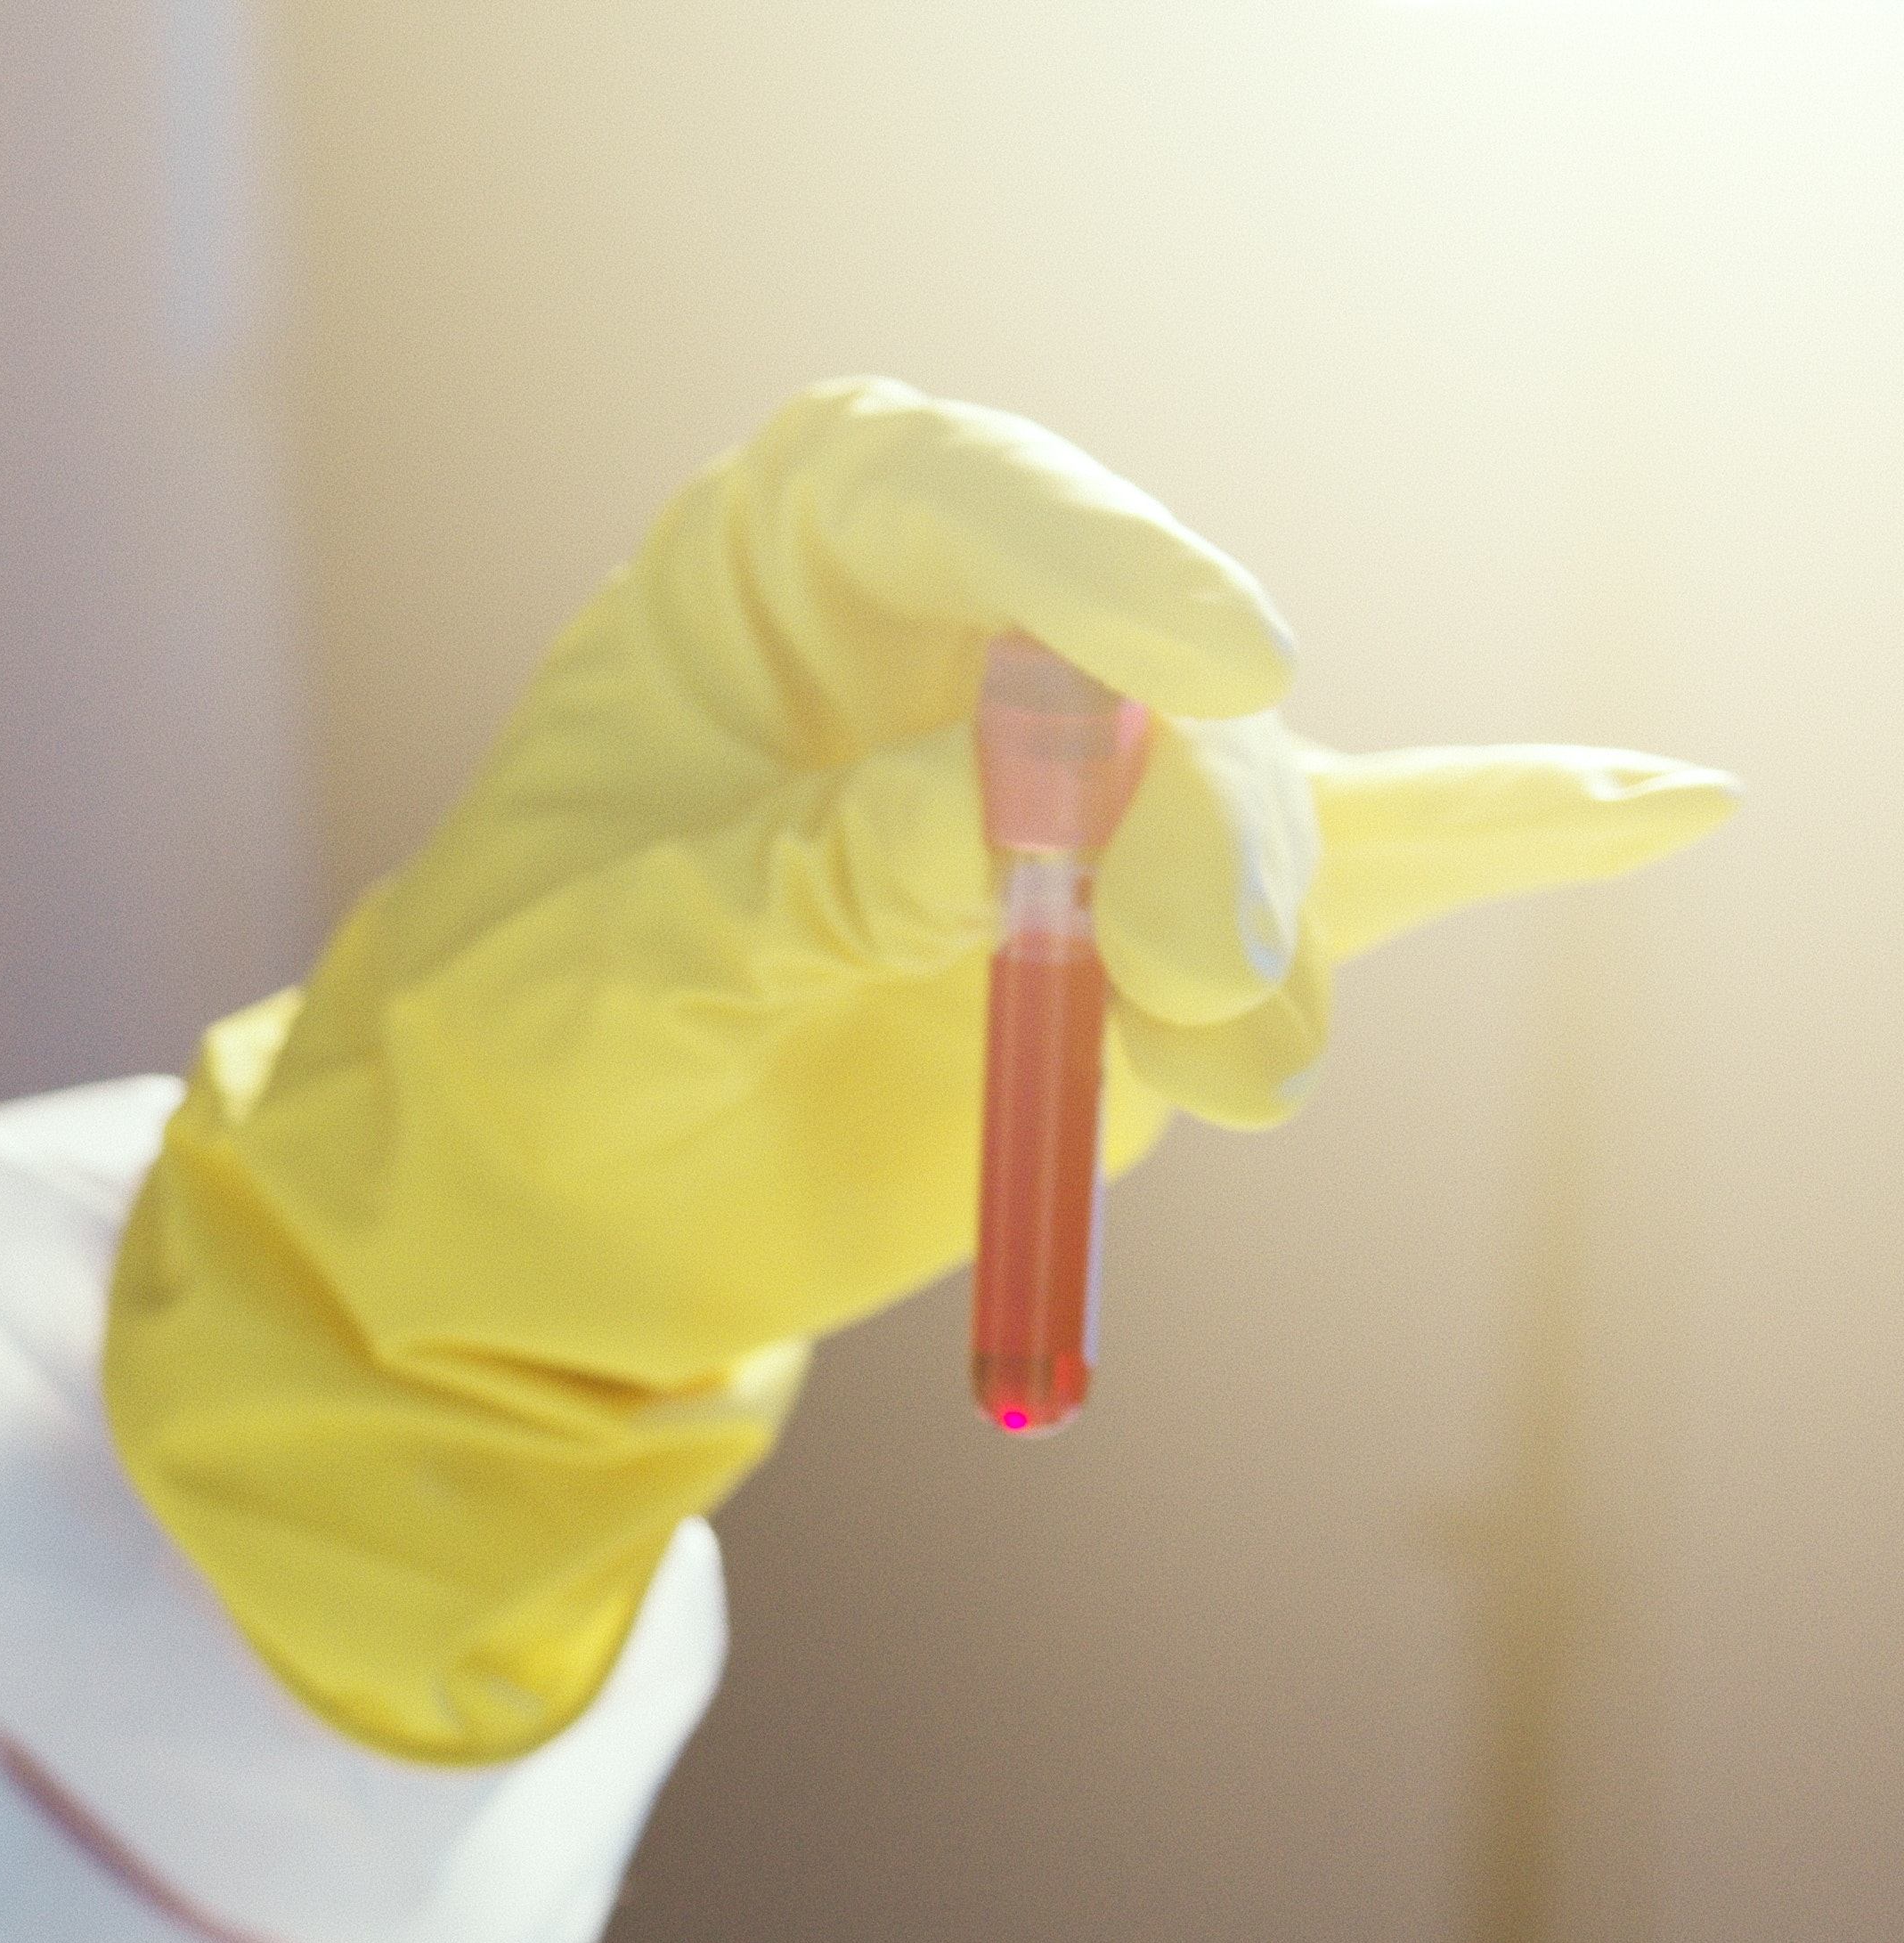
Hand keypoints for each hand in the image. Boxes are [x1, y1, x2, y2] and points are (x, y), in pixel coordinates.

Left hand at [104, 377, 1734, 1764]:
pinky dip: (1496, 839)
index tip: (1228, 665)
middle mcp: (951, 628)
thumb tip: (1027, 823)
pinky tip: (1662, 805)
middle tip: (1202, 983)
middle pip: (1130, 672)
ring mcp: (1069, 774)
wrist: (522, 1218)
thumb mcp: (614, 969)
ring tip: (1239, 1069)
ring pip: (1236, 803)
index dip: (1098, 560)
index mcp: (780, 556)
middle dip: (1196, 827)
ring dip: (1262, 934)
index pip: (950, 489)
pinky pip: (1339, 866)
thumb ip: (812, 885)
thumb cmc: (515, 1040)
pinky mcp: (1144, 922)